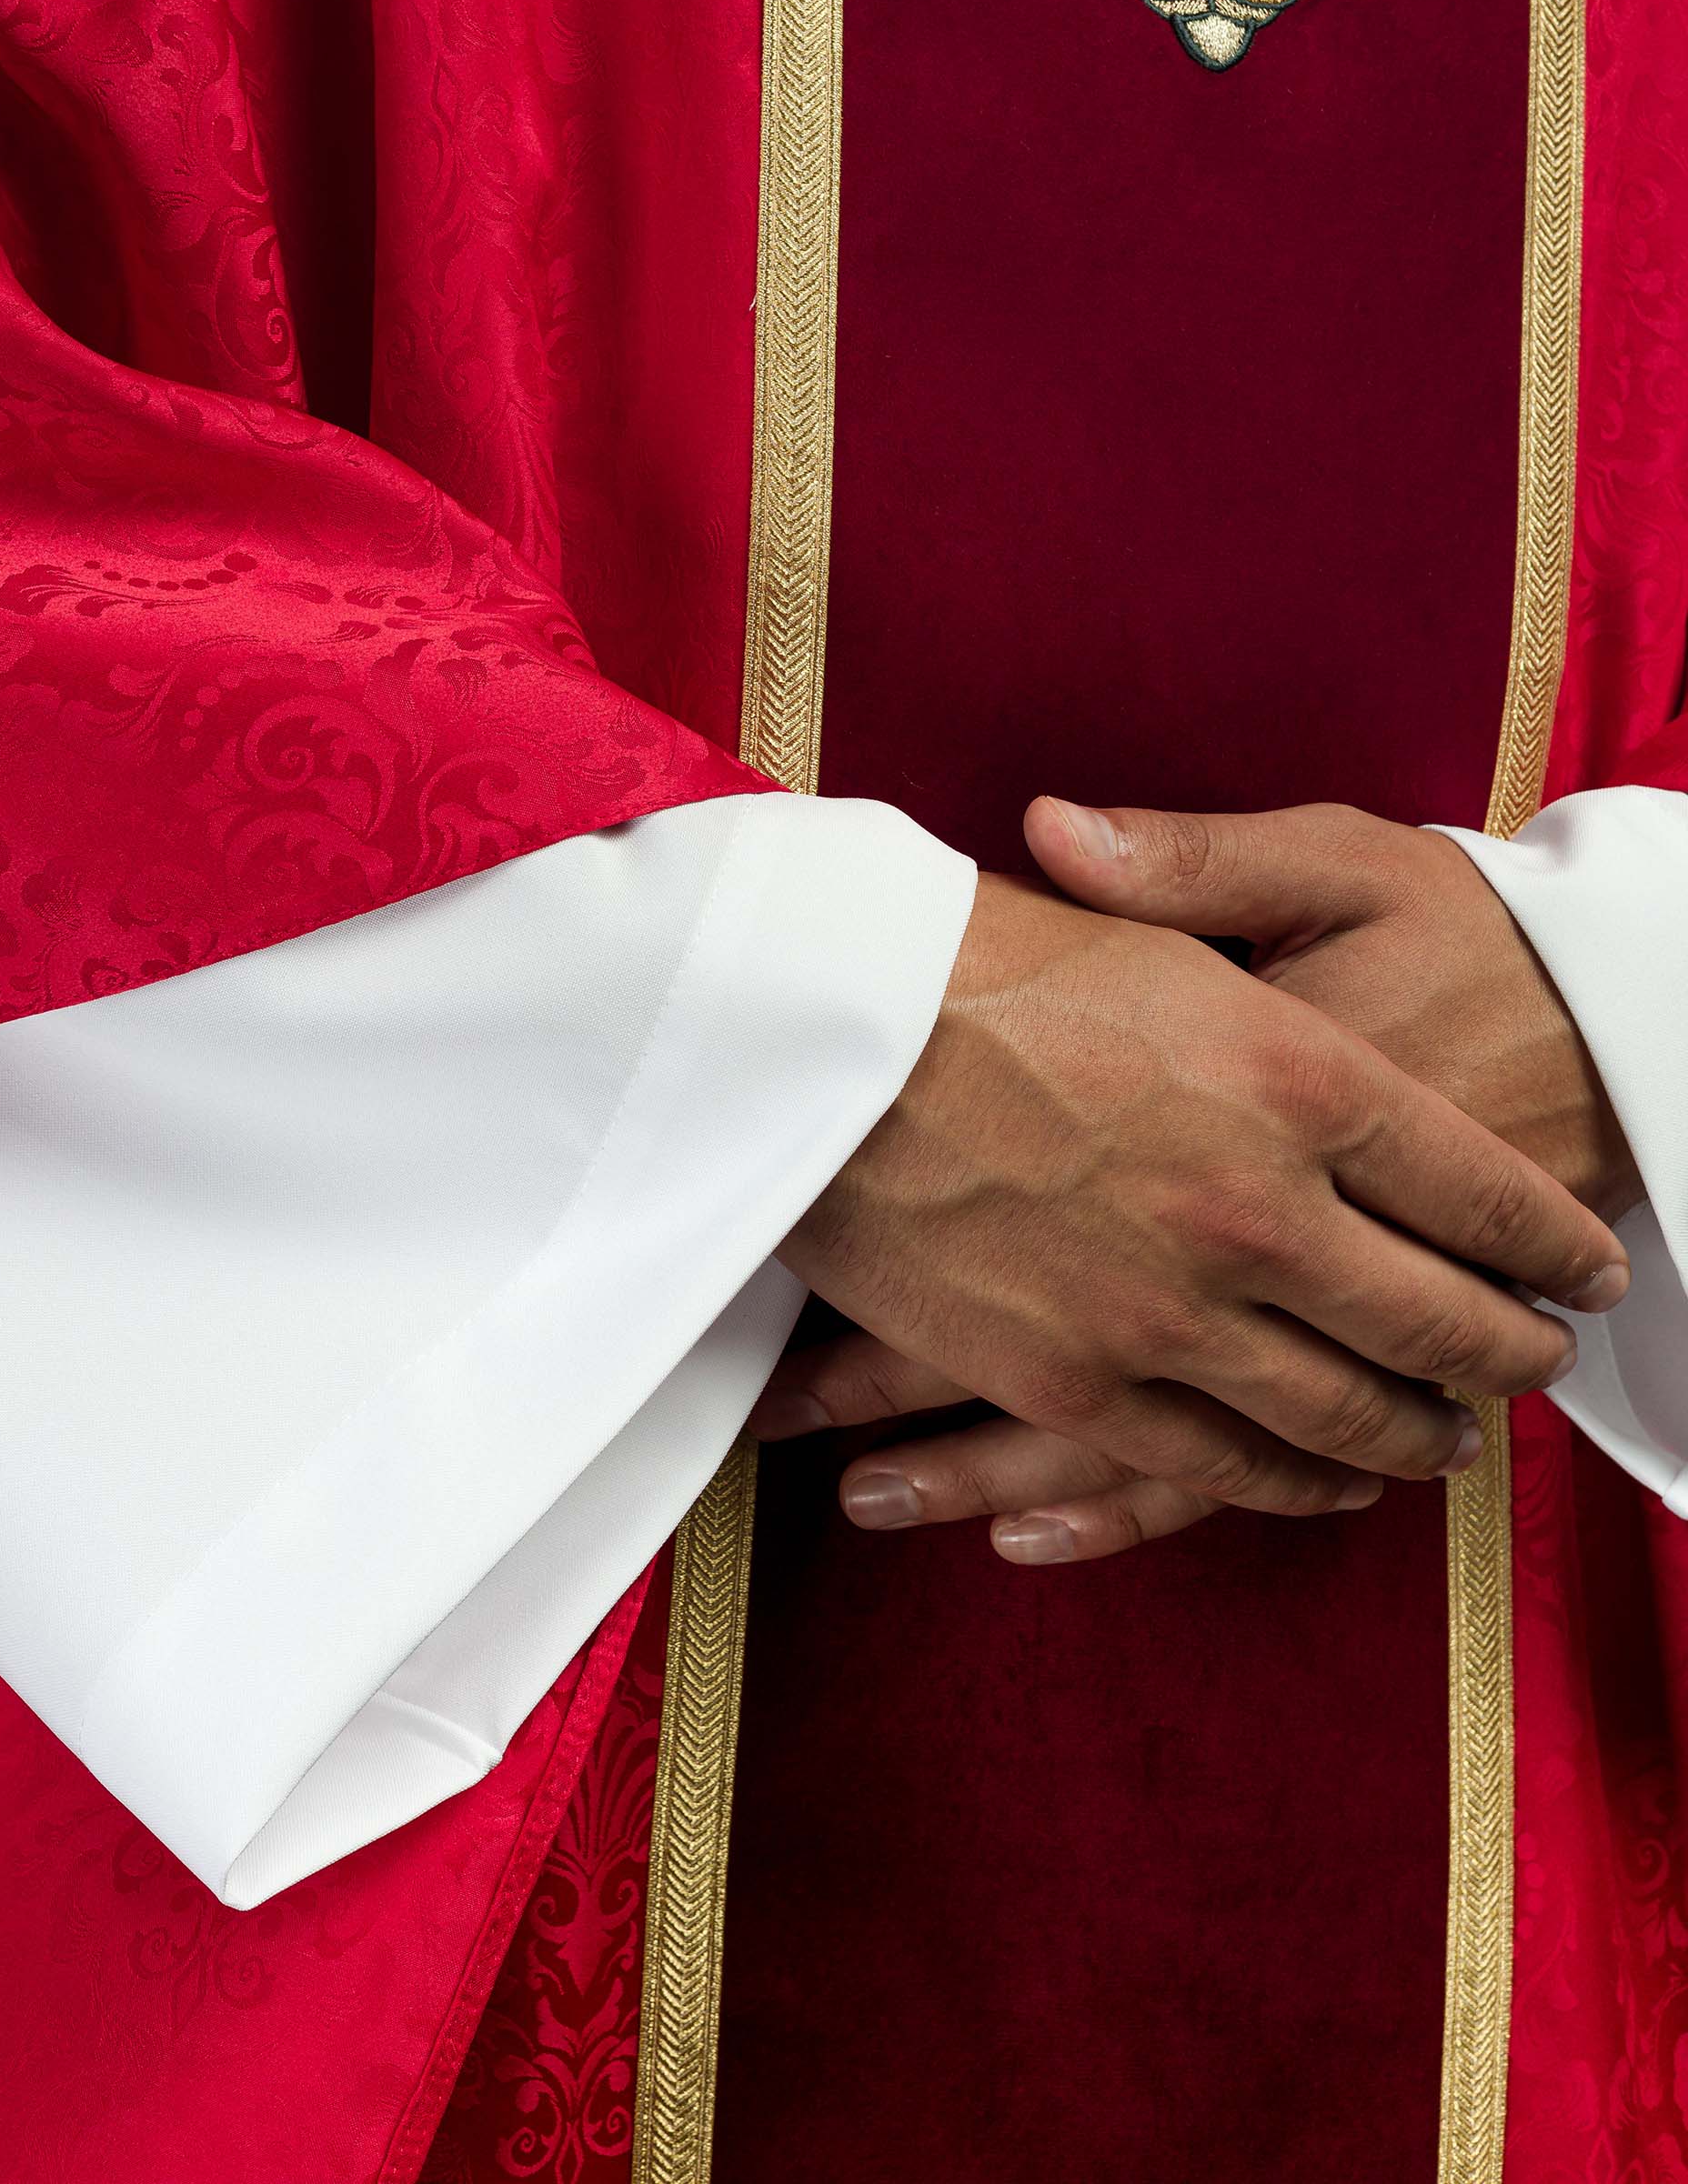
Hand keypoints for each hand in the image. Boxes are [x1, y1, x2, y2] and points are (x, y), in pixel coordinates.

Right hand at [773, 856, 1628, 1526]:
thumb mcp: (1150, 900)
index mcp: (1301, 1075)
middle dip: (1507, 1352)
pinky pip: (1218, 1467)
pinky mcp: (1074, 1377)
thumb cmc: (975, 944)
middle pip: (1438, 1320)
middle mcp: (1260, 1207)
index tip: (1580, 1264)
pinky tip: (1328, 1491)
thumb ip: (1258, 946)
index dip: (1547, 1237)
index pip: (1479, 1187)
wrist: (811, 1029)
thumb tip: (1332, 979)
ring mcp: (1171, 1309)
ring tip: (1450, 1445)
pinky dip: (1294, 1489)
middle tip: (1536, 1362)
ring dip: (1415, 1438)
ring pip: (1343, 1415)